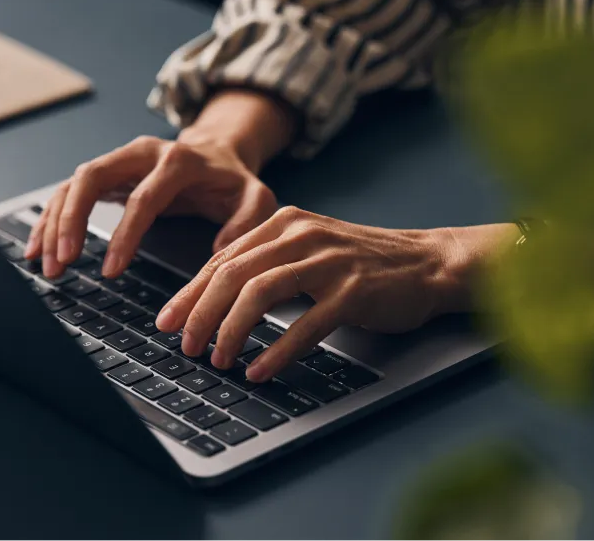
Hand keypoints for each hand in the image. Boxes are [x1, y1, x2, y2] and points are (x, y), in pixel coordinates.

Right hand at [25, 135, 276, 277]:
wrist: (218, 151)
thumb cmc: (233, 180)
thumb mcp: (255, 198)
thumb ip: (246, 222)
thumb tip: (220, 253)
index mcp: (177, 161)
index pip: (143, 197)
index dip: (124, 234)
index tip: (111, 269)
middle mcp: (142, 153)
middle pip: (93, 177)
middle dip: (71, 220)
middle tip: (63, 261)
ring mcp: (120, 161)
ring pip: (74, 183)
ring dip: (54, 222)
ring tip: (47, 264)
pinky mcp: (108, 174)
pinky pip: (70, 191)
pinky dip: (51, 218)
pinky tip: (39, 246)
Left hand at [155, 207, 518, 381]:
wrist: (426, 263)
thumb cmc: (361, 262)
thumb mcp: (307, 250)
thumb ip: (264, 263)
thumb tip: (212, 298)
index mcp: (283, 223)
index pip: (222, 259)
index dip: (189, 293)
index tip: (167, 321)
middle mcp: (300, 236)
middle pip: (232, 274)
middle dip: (200, 314)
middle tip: (186, 345)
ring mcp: (327, 262)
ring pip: (259, 294)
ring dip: (231, 331)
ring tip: (218, 359)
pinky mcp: (353, 292)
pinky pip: (304, 324)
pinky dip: (276, 351)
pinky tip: (259, 369)